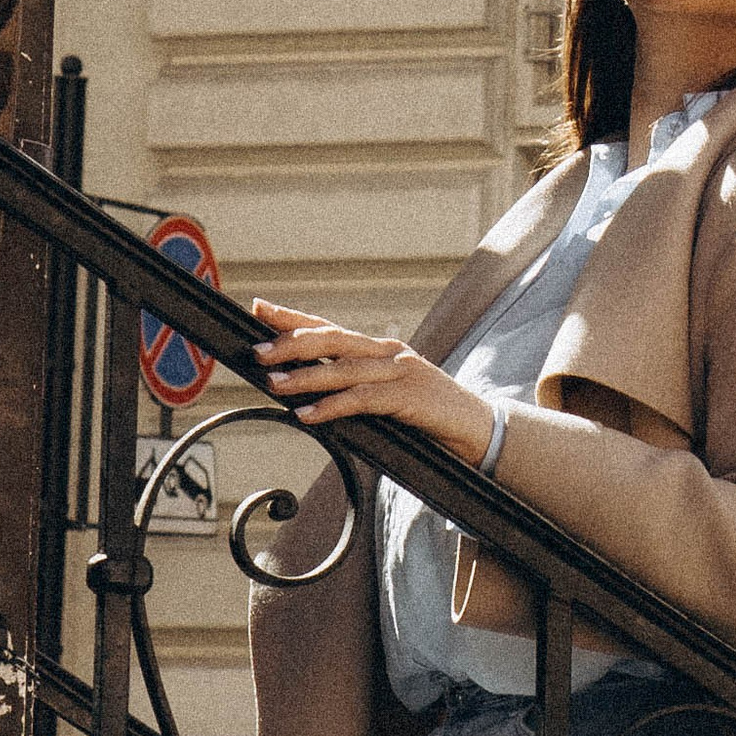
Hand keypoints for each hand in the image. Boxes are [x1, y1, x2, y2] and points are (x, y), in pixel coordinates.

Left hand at [250, 300, 496, 463]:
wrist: (477, 428)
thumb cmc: (429, 416)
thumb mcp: (390, 395)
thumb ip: (358, 389)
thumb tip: (311, 397)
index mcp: (380, 349)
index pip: (330, 326)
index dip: (293, 317)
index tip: (258, 308)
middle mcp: (388, 353)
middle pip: (333, 338)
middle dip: (291, 342)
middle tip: (258, 352)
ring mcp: (400, 372)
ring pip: (344, 369)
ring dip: (305, 377)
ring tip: (274, 383)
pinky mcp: (409, 398)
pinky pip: (362, 400)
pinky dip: (332, 407)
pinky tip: (308, 415)